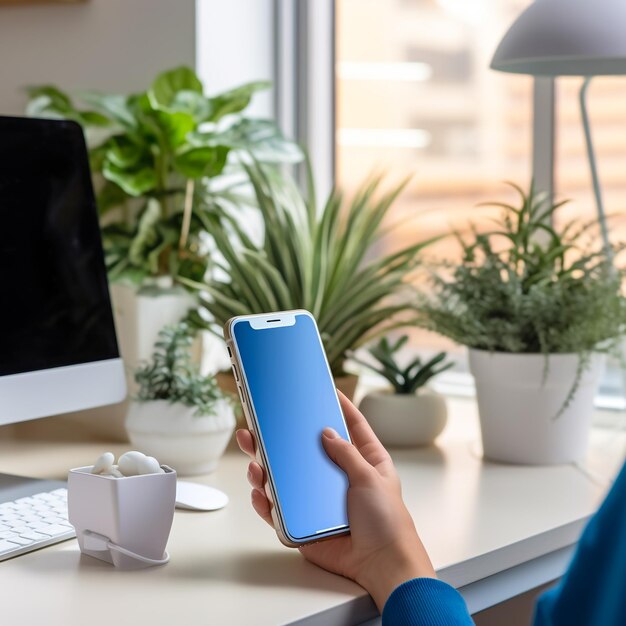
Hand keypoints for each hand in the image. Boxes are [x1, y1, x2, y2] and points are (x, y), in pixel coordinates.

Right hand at [236, 390, 435, 610]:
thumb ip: (347, 454)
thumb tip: (326, 432)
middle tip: (262, 423)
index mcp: (364, 461)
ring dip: (268, 466)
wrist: (380, 565)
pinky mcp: (306, 521)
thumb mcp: (370, 478)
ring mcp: (320, 498)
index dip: (341, 407)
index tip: (327, 389)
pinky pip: (282, 507)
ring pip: (289, 477)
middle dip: (285, 436)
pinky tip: (259, 491)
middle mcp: (339, 476)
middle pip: (308, 450)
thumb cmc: (388, 522)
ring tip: (254, 456)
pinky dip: (267, 500)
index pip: (352, 426)